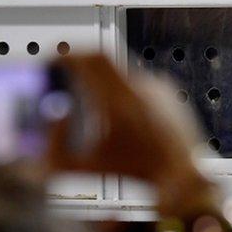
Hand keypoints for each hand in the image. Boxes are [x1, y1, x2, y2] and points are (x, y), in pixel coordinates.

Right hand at [46, 54, 219, 215]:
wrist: (179, 176)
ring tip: (94, 102)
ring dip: (102, 79)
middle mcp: (140, 88)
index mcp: (119, 102)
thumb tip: (51, 119)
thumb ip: (56, 149)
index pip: (92, 59)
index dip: (69, 54)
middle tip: (66, 70)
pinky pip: (138, 81)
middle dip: (81, 63)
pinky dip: (122, 90)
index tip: (56, 58)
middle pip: (103, 59)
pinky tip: (121, 113)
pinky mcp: (167, 92)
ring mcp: (156, 87)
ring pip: (119, 71)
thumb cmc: (138, 173)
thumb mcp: (87, 168)